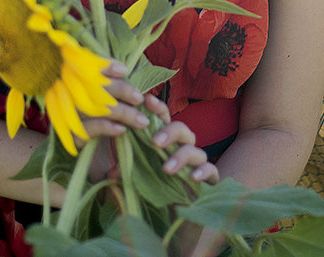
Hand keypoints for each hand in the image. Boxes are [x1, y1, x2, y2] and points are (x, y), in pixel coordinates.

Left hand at [79, 63, 216, 183]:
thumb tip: (112, 169)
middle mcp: (181, 150)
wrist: (171, 223)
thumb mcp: (129, 181)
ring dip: (181, 155)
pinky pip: (211, 171)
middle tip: (154, 142)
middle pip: (182, 129)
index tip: (146, 101)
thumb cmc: (150, 194)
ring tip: (166, 169)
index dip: (157, 107)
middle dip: (169, 132)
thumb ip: (121, 171)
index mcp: (164, 144)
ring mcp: (196, 165)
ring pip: (196, 150)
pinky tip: (193, 177)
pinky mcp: (207, 182)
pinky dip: (204, 171)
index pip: (163, 118)